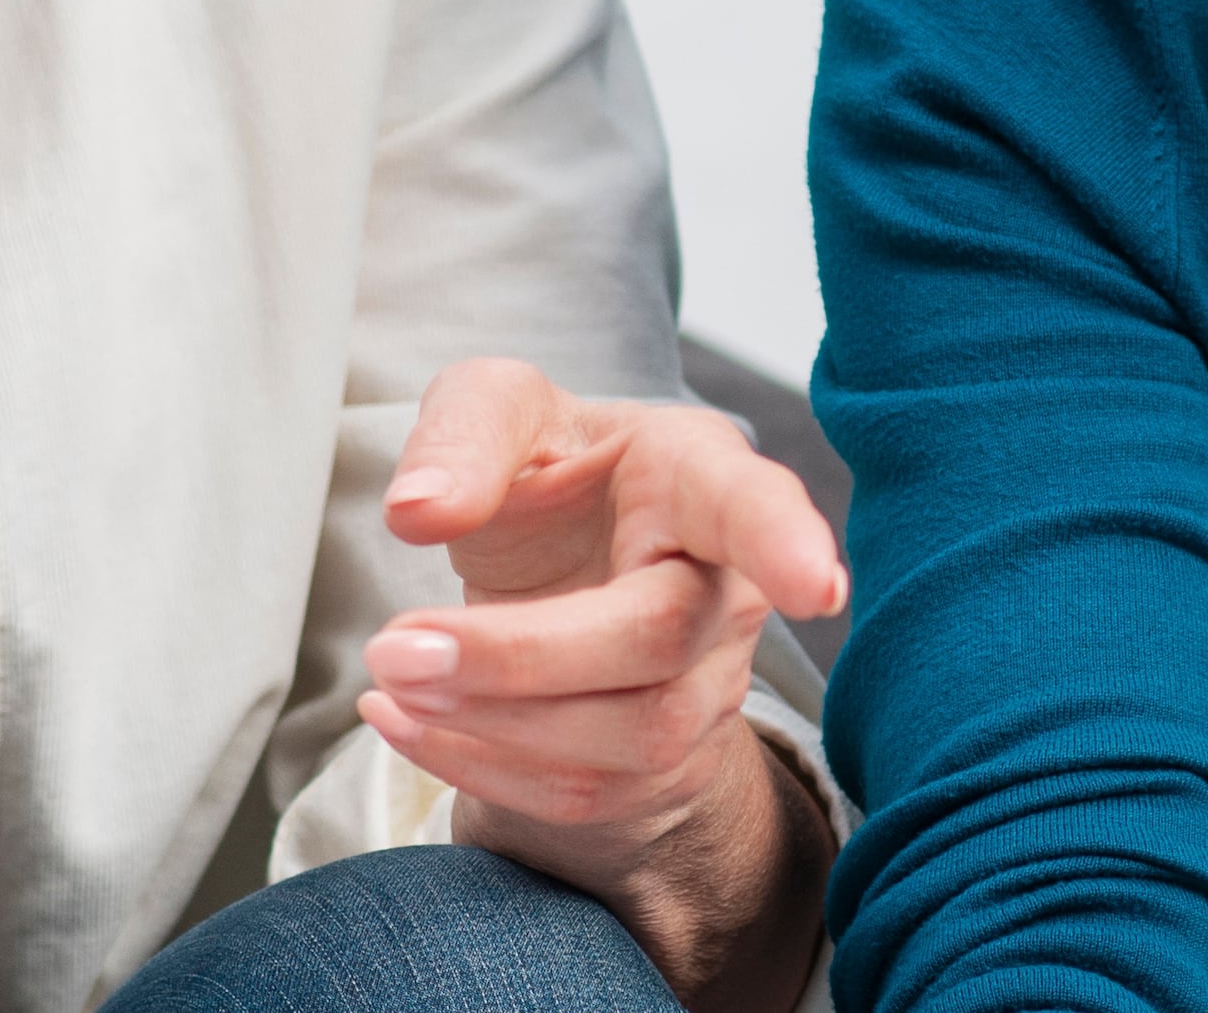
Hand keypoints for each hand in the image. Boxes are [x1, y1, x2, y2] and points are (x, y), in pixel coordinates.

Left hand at [363, 358, 848, 1009]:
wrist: (562, 574)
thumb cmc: (550, 477)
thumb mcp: (498, 412)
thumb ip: (463, 433)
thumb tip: (421, 509)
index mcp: (699, 474)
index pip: (754, 508)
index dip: (787, 544)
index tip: (815, 587)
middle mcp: (726, 586)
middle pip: (655, 640)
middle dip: (517, 657)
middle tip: (394, 645)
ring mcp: (709, 686)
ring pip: (629, 736)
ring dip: (490, 722)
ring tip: (391, 674)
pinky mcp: (666, 766)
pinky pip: (585, 794)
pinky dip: (478, 767)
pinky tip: (411, 720)